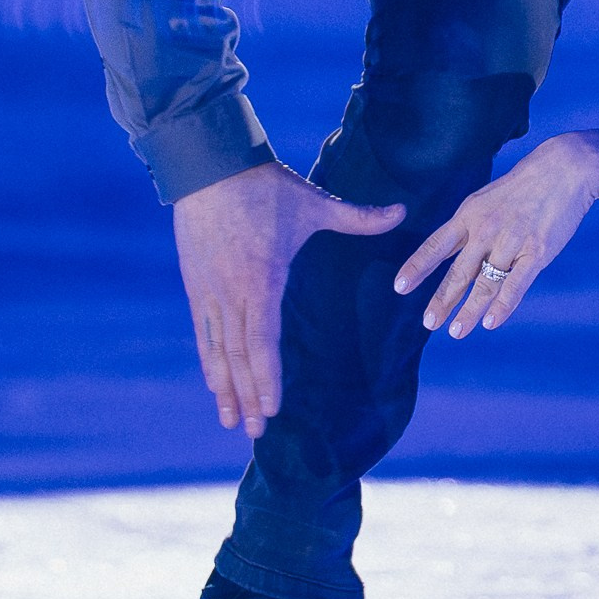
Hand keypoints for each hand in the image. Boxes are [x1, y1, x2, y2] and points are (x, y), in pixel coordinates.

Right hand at [172, 159, 404, 437]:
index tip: (272, 409)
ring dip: (224, 388)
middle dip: (248, 396)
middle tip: (255, 431)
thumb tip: (402, 212)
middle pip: (239, 356)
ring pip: (216, 350)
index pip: (263, 340)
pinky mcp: (195, 286)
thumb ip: (358, 216)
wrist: (208, 166)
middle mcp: (231, 293)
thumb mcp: (313, 202)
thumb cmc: (265, 186)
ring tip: (231, 421)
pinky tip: (214, 384)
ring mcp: (209, 292)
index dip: (266, 377)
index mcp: (262, 278)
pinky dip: (208, 362)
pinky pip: (202, 334)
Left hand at [393, 138, 597, 338]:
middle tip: (428, 323)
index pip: (436, 245)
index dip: (417, 267)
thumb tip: (445, 252)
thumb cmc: (523, 187)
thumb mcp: (485, 200)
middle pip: (458, 271)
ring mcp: (511, 242)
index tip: (399, 287)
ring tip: (456, 332)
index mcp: (469, 215)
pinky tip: (491, 323)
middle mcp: (485, 230)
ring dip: (470, 311)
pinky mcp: (536, 252)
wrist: (564, 169)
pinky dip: (502, 306)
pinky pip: (515, 285)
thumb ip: (467, 227)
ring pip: (486, 284)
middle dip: (442, 299)